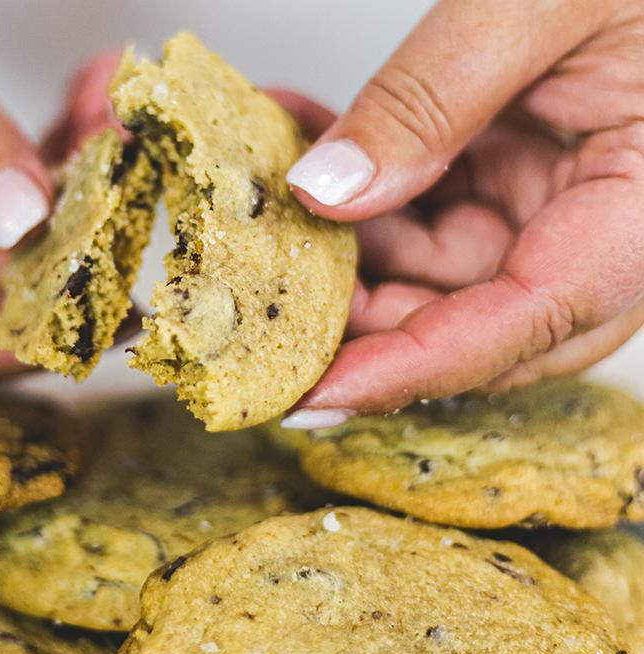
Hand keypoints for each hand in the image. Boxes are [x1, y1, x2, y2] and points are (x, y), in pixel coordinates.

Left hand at [284, 0, 643, 425]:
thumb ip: (433, 97)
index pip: (522, 323)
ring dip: (346, 235)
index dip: (409, 368)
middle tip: (267, 284)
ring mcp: (559, 198)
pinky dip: (364, 179)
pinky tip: (302, 132)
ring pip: (436, 268)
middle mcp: (605, 225)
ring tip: (270, 182)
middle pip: (473, 318)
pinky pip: (431, 205)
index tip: (310, 395)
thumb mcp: (539, 2)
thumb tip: (329, 189)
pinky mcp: (523, 167)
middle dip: (363, 312)